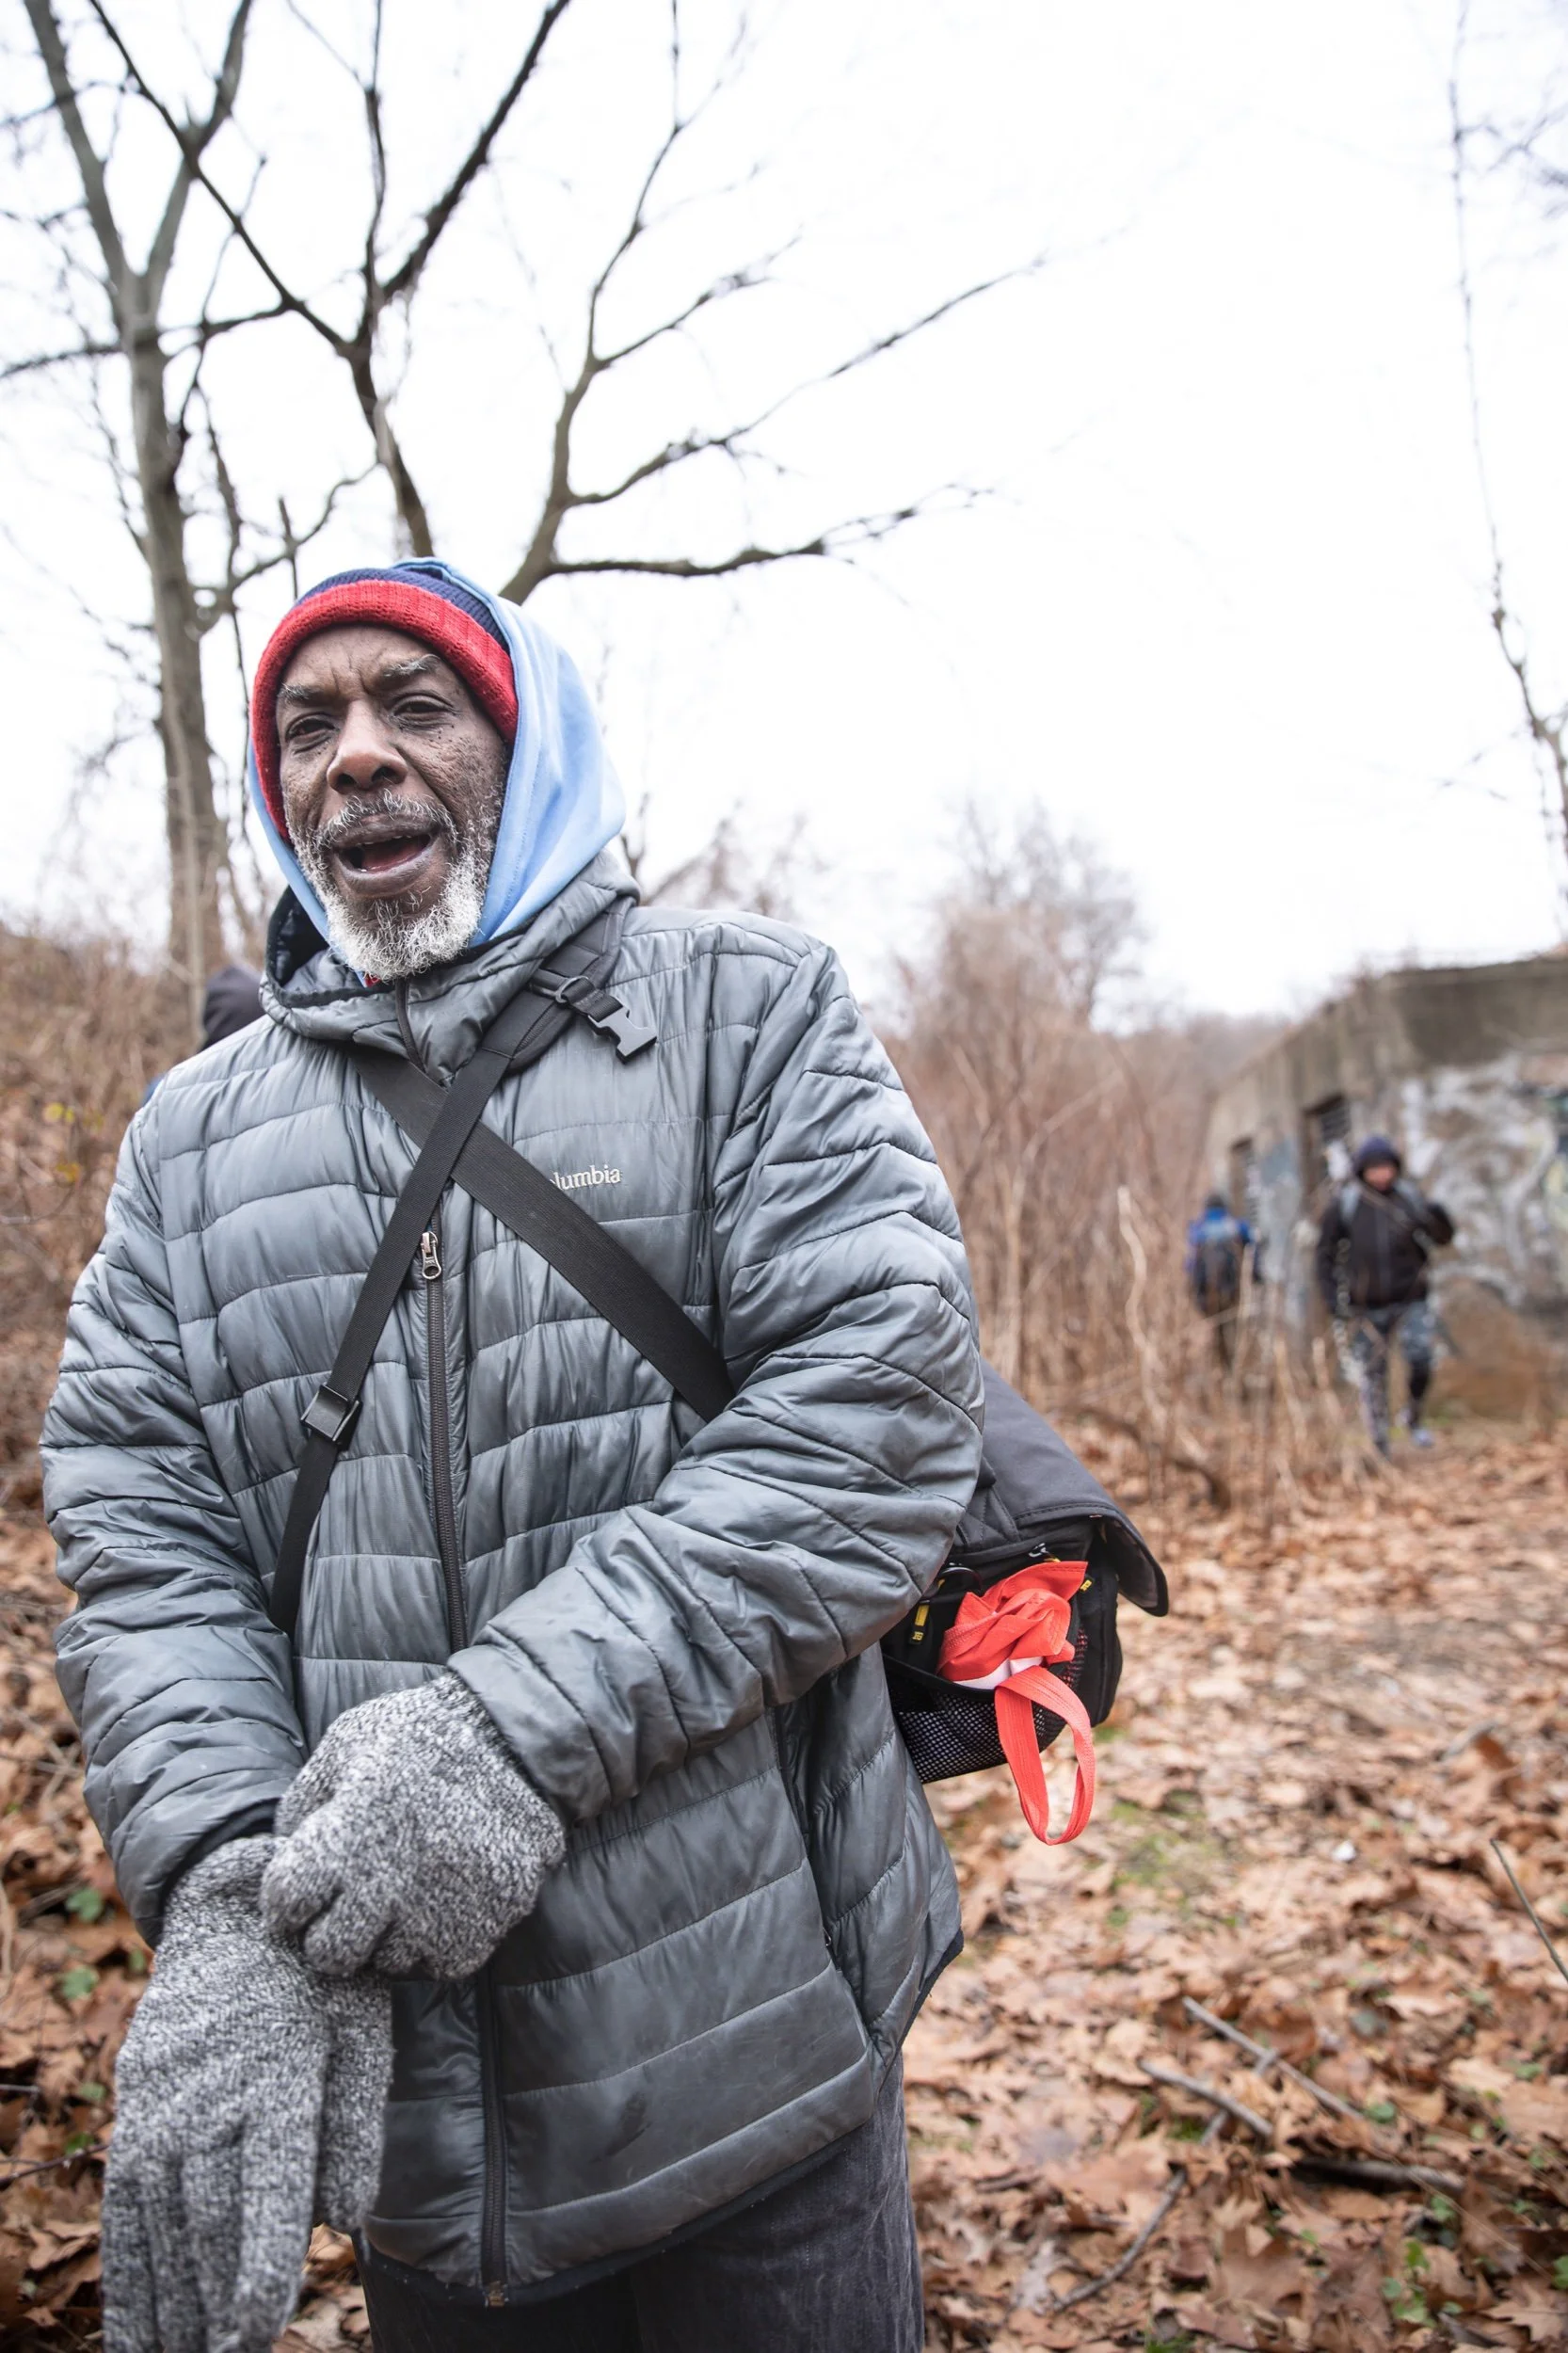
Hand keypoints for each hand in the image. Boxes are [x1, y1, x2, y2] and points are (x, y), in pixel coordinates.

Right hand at [102, 1838, 389, 2352]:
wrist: (236, 1917)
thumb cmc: (318, 1986)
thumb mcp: (360, 2035)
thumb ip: (353, 2129)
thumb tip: (341, 2219)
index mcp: (276, 2080)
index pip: (262, 2188)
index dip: (258, 2264)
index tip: (258, 2326)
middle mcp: (208, 2099)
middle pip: (207, 2220)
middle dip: (217, 2304)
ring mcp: (161, 2108)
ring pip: (159, 2223)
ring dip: (169, 2302)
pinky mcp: (135, 2116)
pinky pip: (124, 2206)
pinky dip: (126, 2271)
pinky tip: (135, 2330)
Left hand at [262, 1672, 563, 1979]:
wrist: (515, 1735)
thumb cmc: (420, 1733)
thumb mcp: (347, 1742)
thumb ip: (307, 1800)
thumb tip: (285, 1846)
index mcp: (346, 1837)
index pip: (285, 1906)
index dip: (287, 1897)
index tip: (304, 1884)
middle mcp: (389, 1884)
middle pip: (330, 1954)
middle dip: (330, 1930)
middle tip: (349, 1901)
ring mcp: (441, 1909)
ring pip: (388, 1963)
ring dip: (386, 1937)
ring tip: (401, 1894)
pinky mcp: (488, 1921)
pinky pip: (443, 1962)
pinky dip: (436, 1941)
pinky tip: (439, 1901)